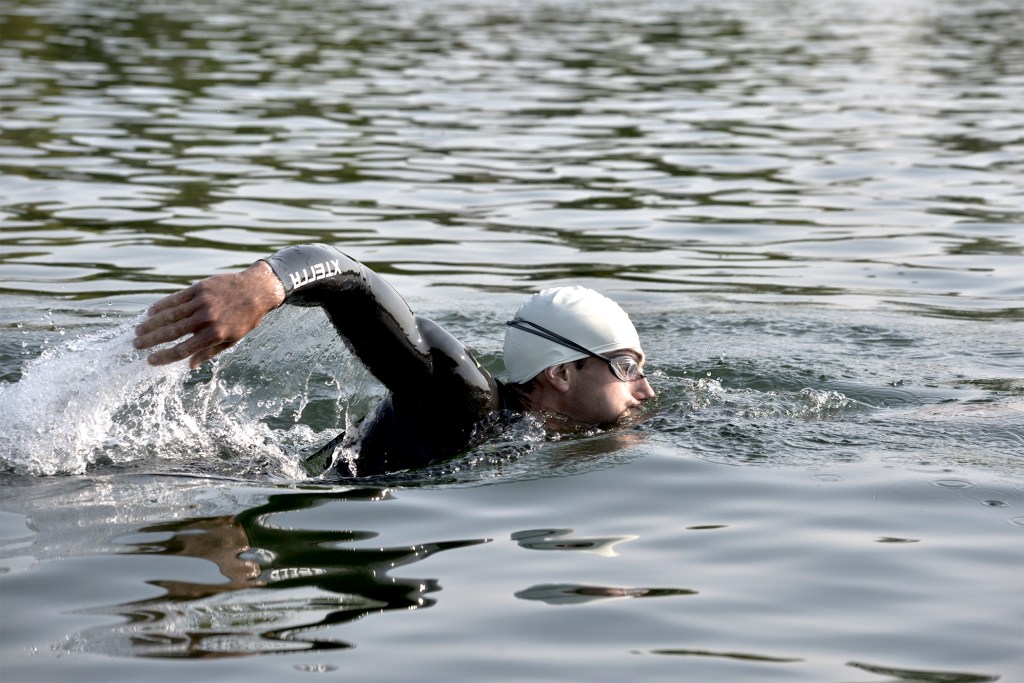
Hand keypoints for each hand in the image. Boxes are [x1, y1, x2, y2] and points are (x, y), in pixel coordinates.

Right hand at [133, 261, 284, 368]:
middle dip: (152, 340)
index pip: (184, 349)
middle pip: (172, 332)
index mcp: (215, 334)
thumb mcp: (232, 340)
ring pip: (170, 315)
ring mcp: (202, 302)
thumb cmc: (245, 319)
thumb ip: (209, 352)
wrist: (257, 291)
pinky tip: (150, 312)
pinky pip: (176, 298)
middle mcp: (206, 319)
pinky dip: (162, 305)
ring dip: (152, 323)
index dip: (165, 356)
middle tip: (136, 345)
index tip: (150, 360)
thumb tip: (189, 365)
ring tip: (138, 331)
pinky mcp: (200, 288)